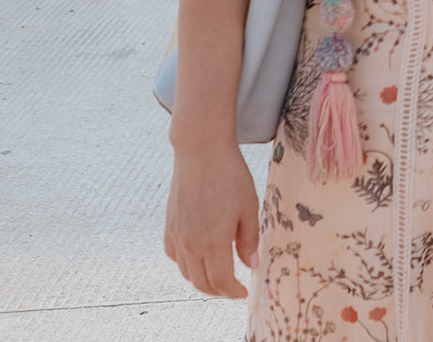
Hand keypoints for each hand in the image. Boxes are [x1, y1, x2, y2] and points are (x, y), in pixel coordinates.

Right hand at [164, 142, 259, 298]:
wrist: (201, 152)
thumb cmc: (230, 176)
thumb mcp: (249, 208)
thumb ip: (249, 240)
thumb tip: (251, 265)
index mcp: (212, 242)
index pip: (220, 281)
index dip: (232, 292)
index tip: (244, 292)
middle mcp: (190, 244)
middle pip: (201, 282)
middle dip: (219, 290)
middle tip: (233, 288)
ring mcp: (177, 236)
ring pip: (186, 272)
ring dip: (202, 279)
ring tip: (220, 275)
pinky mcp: (169, 226)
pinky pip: (175, 256)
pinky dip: (187, 265)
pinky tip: (199, 258)